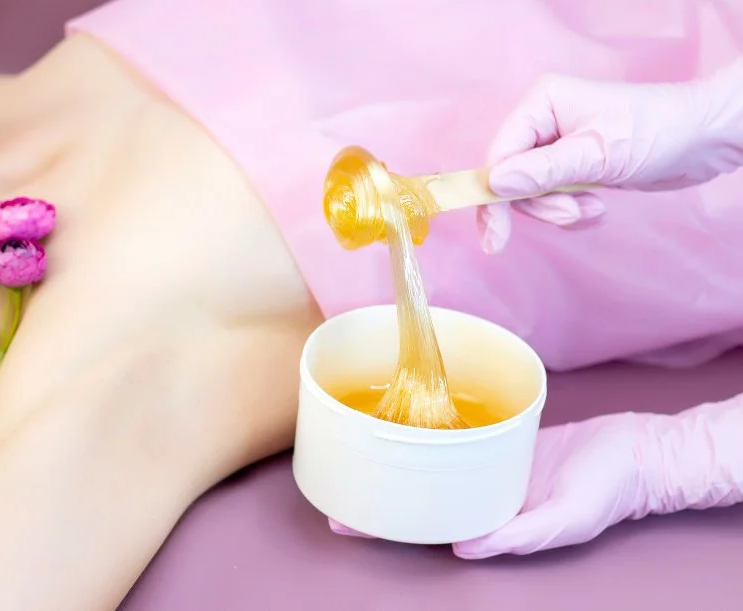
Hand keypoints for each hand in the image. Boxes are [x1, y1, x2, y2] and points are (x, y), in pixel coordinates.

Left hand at [327, 413, 651, 553]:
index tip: (346, 518)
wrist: (638, 452)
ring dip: (399, 461)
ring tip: (359, 450)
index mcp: (492, 523)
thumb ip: (521, 536)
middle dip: (380, 494)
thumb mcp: (568, 519)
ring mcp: (487, 468)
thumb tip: (464, 549)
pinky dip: (433, 435)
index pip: (427, 526)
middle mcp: (482, 497)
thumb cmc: (608, 491)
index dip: (387, 525)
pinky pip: (459, 438)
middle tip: (336, 483)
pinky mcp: (499, 440)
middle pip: (420, 497)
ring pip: (433, 466)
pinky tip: (408, 424)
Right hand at [477, 61, 742, 253]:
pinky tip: (598, 207)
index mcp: (541, 104)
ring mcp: (556, 145)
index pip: (499, 156)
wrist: (705, 138)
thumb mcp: (598, 154)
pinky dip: (572, 212)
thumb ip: (543, 171)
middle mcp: (542, 122)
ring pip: (531, 194)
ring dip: (560, 210)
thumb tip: (495, 183)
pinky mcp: (572, 166)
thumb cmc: (657, 131)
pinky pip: (552, 199)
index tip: (495, 238)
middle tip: (573, 213)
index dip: (494, 198)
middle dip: (541, 205)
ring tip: (594, 208)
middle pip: (512, 179)